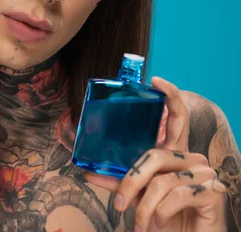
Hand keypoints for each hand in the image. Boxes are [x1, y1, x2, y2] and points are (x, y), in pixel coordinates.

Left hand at [85, 77, 227, 231]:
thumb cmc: (163, 217)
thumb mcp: (137, 196)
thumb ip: (116, 182)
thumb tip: (86, 172)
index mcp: (172, 153)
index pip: (175, 116)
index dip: (169, 95)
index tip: (155, 80)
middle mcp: (190, 158)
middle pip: (153, 155)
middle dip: (131, 181)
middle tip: (120, 204)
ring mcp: (204, 174)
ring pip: (161, 181)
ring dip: (143, 207)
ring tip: (139, 222)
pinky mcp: (212, 192)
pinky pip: (176, 196)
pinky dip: (160, 213)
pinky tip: (159, 222)